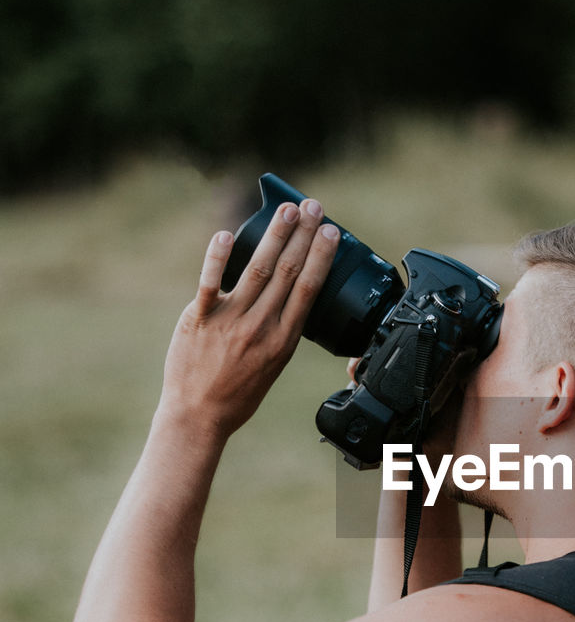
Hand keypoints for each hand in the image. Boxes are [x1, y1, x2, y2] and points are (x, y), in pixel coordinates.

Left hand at [160, 198, 339, 437]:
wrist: (198, 415)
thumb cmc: (237, 394)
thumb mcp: (274, 365)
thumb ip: (281, 331)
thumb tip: (290, 300)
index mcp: (283, 340)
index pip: (309, 289)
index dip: (321, 256)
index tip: (330, 231)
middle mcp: (260, 327)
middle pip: (288, 272)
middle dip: (303, 235)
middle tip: (313, 206)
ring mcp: (230, 321)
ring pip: (257, 270)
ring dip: (275, 236)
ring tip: (286, 211)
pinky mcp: (198, 319)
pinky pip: (209, 282)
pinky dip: (218, 257)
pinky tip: (226, 234)